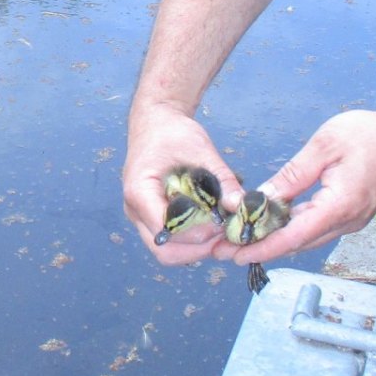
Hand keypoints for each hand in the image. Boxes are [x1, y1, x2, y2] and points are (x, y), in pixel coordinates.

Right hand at [123, 103, 244, 264]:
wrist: (154, 123)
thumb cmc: (174, 133)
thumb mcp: (202, 150)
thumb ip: (223, 180)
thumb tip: (241, 206)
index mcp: (140, 191)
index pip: (166, 229)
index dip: (196, 231)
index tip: (221, 222)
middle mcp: (134, 210)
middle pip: (164, 251)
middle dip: (199, 249)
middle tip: (225, 235)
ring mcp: (139, 218)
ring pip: (166, 252)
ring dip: (196, 249)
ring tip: (222, 234)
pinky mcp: (149, 219)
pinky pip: (169, 242)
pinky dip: (191, 242)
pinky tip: (212, 228)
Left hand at [221, 108, 375, 266]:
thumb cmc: (373, 136)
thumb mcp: (326, 145)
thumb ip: (294, 174)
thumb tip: (264, 197)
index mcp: (338, 206)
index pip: (293, 236)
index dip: (262, 247)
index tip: (236, 253)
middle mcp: (345, 221)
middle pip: (297, 243)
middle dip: (260, 248)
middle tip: (224, 249)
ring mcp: (350, 220)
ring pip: (306, 238)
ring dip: (274, 241)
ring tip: (240, 240)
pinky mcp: (351, 214)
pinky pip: (316, 228)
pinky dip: (291, 230)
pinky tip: (271, 224)